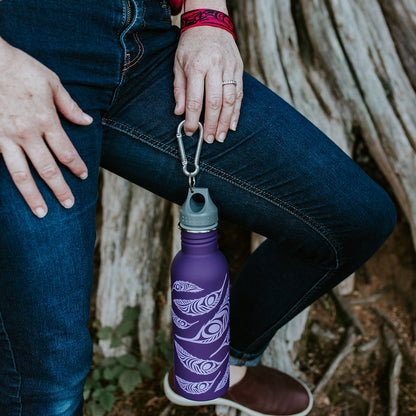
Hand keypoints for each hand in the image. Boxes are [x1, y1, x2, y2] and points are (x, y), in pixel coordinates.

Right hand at [0, 39, 91, 217]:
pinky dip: (7, 181)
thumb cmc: (20, 68)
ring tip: (42, 213)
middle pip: (48, 169)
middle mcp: (28, 134)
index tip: (83, 176)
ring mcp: (6, 138)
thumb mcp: (52, 82)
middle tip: (69, 204)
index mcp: (46, 120)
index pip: (66, 152)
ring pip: (22, 174)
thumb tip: (88, 122)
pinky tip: (12, 196)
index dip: (76, 166)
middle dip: (60, 189)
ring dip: (33, 196)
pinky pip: (0, 164)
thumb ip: (70, 106)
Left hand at [173, 25, 243, 142]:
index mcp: (197, 66)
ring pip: (230, 100)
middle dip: (212, 124)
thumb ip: (179, 90)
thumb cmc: (191, 45)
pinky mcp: (239, 69)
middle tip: (210, 139)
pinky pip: (240, 94)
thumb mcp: (178, 64)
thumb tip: (180, 112)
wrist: (210, 20)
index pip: (195, 100)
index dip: (193, 119)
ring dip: (226, 122)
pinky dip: (237, 111)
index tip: (191, 131)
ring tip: (222, 136)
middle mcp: (215, 67)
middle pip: (215, 103)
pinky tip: (233, 124)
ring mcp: (229, 68)